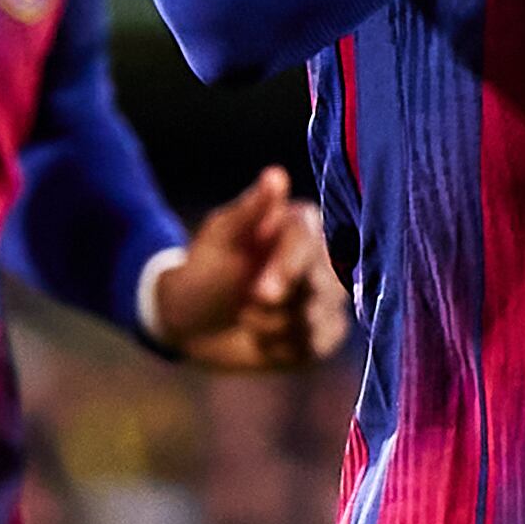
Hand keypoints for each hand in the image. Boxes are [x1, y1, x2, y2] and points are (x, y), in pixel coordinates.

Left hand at [150, 165, 350, 369]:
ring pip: (317, 319)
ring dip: (274, 326)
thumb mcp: (221, 237)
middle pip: (322, 285)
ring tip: (247, 318)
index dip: (287, 269)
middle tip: (246, 305)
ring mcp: (329, 297)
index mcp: (302, 225)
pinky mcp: (325, 333)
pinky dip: (283, 348)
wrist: (195, 319)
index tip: (260, 292)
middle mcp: (325, 258)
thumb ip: (251, 210)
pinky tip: (262, 339)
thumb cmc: (207, 267)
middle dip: (279, 304)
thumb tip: (275, 175)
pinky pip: (315, 346)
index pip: (309, 244)